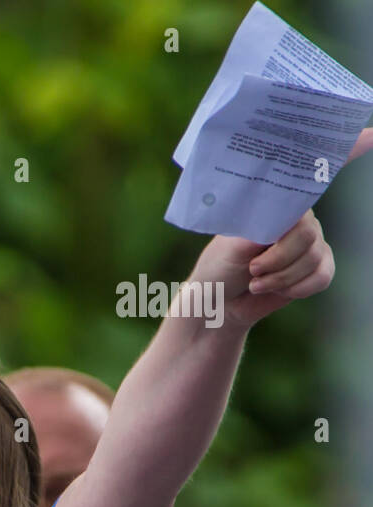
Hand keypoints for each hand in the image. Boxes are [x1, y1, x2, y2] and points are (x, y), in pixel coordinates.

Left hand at [183, 127, 370, 330]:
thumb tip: (283, 226)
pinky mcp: (316, 267)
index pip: (312, 175)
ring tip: (255, 281)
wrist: (218, 302)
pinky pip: (322, 276)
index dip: (346, 152)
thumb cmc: (219, 267)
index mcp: (276, 202)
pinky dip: (296, 288)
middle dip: (280, 257)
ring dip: (281, 277)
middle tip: (253, 268)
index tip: (372, 136)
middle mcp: (298, 218)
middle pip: (309, 232)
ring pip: (315, 257)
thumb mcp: (230, 245)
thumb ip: (258, 231)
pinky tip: (275, 290)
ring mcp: (309, 242)